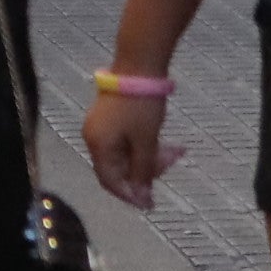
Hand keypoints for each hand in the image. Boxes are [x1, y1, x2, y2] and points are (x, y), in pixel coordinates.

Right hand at [80, 86, 172, 209]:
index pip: (110, 181)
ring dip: (149, 157)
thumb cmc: (141, 107)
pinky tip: (164, 142)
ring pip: (125, 154)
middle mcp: (94, 138)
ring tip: (176, 150)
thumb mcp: (146, 141)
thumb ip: (143, 171)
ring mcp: (101, 127)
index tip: (150, 204)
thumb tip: (141, 198)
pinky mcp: (110, 118)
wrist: (138, 66)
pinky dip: (143, 146)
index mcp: (98, 146)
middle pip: (118, 168)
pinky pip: (125, 142)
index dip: (130, 195)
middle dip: (146, 171)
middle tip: (172, 162)